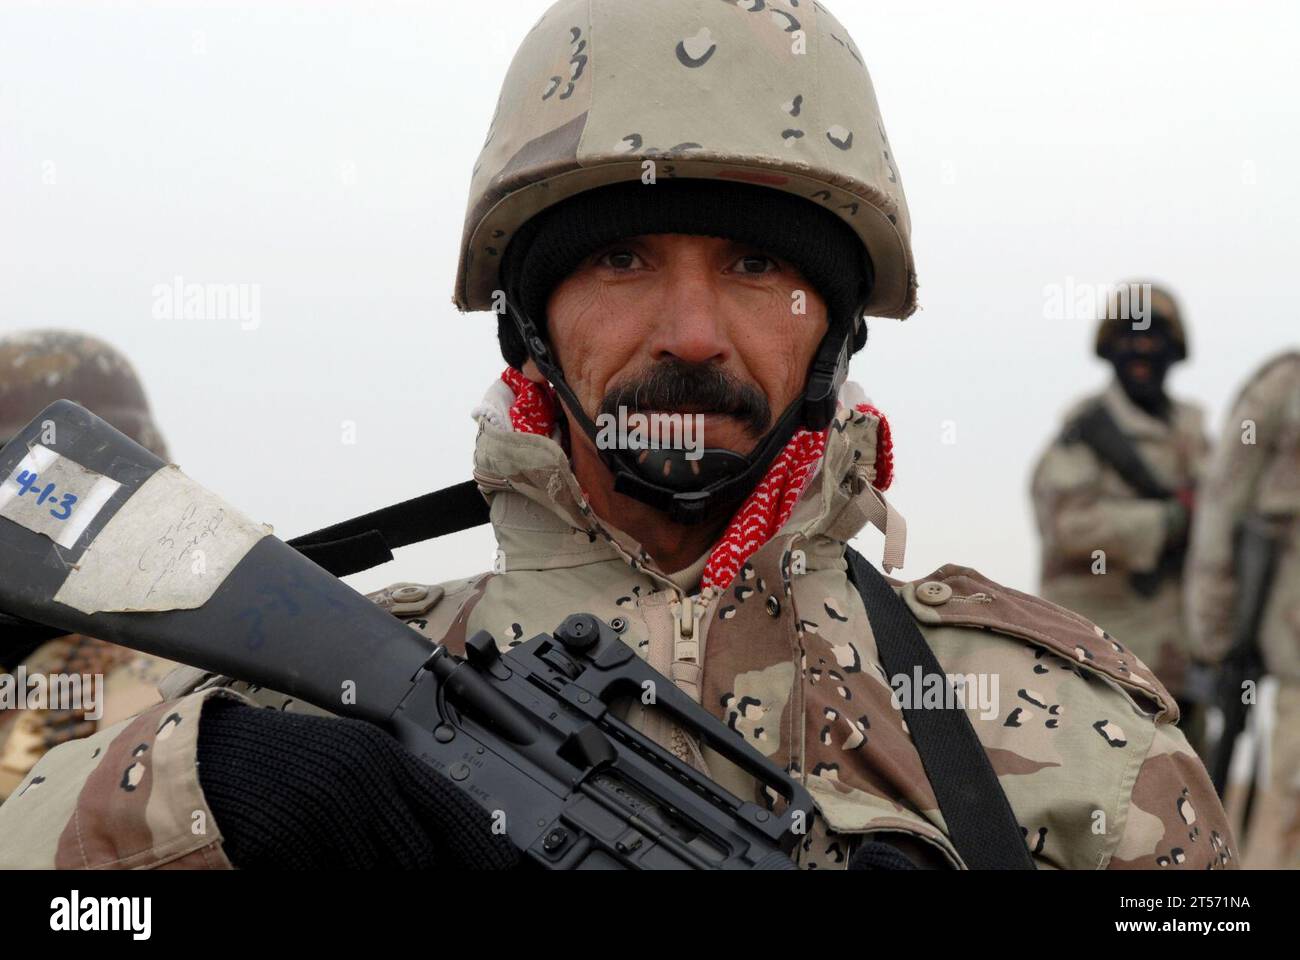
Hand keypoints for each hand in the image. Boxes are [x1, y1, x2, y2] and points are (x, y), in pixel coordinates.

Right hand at [197, 697, 520, 869]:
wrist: (210, 763)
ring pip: (375, 875)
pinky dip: (326, 877)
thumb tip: (446, 845)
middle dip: (418, 873)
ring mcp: (323, 814)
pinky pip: (326, 881)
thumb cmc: (288, 764)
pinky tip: (314, 859)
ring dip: (370, 874)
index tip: (501, 868)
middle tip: (400, 865)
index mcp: (381, 758)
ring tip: (344, 851)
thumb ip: (398, 796)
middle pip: (418, 857)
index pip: (450, 809)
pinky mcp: (287, 842)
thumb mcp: (352, 765)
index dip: (480, 846)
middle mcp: (360, 782)